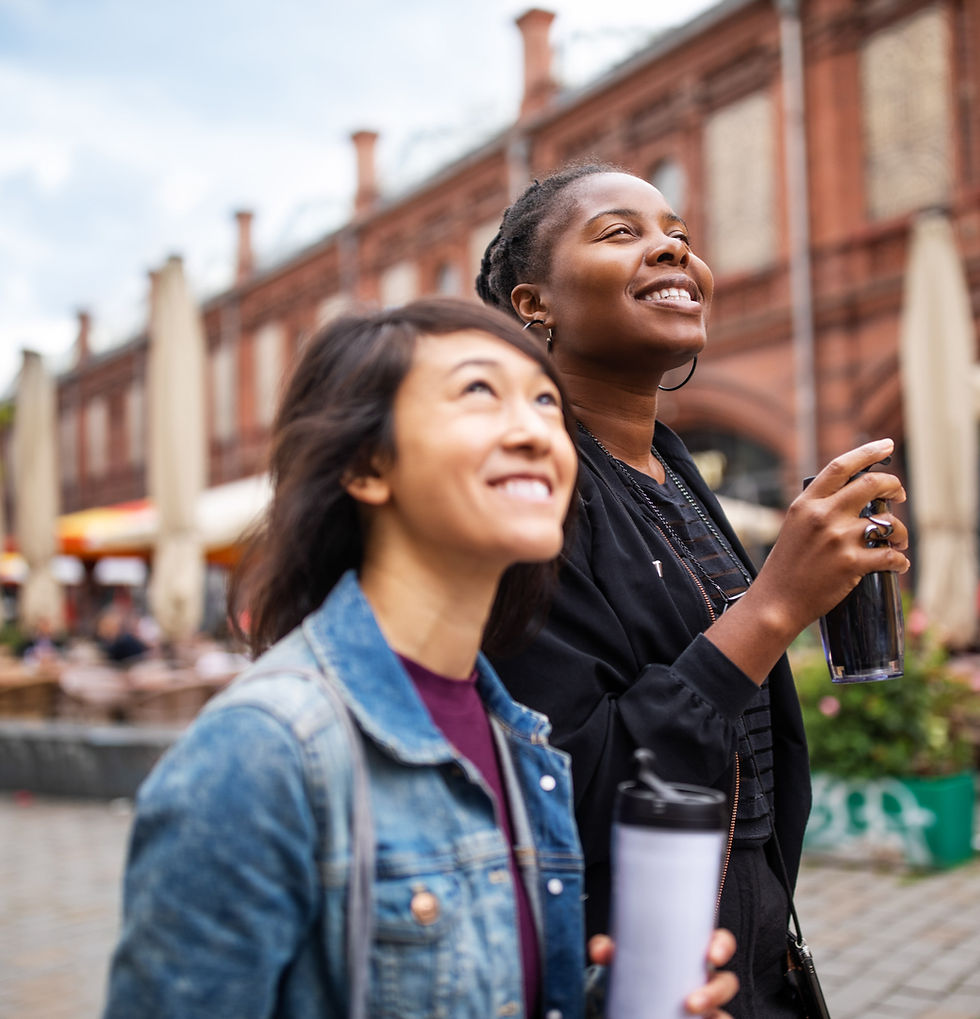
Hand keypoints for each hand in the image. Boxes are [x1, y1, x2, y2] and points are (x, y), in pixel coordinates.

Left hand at [587, 928, 739, 1016]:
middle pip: (727, 983)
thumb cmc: (640, 968)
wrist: (633, 998)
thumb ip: (612, 950)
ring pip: (724, 1013)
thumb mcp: (627, 956)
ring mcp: (706, 1006)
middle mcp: (705, 979)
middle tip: (691, 1002)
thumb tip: (600, 950)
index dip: (722, 946)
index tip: (711, 953)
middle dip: (715, 992)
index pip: (720, 943)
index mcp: (693, 953)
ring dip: (713, 1015)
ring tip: (688, 1015)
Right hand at [738, 438, 909, 642]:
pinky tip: (899, 563)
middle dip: (894, 485)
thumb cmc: (786, 566)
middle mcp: (823, 516)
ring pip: (887, 522)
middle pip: (871, 485)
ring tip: (899, 540)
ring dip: (901, 531)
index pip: (840, 467)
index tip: (886, 445)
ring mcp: (838, 540)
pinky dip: (900, 560)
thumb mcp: (794, 526)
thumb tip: (852, 494)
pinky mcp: (852, 564)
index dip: (868, 452)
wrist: (777, 601)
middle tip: (900, 494)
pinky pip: (890, 555)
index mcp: (806, 504)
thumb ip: (818, 508)